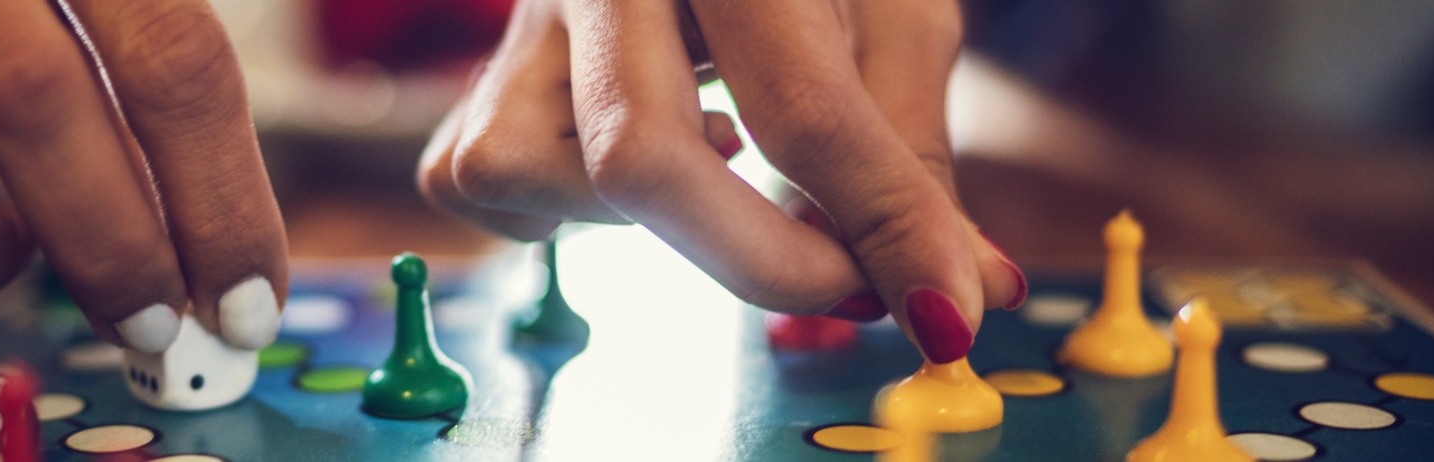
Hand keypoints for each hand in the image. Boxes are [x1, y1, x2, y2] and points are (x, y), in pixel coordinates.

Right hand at [418, 0, 1025, 362]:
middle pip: (636, 154)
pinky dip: (557, 205)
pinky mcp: (479, 69)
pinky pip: (473, 177)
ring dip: (635, 217)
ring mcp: (522, 20)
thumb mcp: (889, 17)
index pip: (801, 106)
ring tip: (715, 153)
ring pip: (522, 168)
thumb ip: (908, 153)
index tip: (938, 309)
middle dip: (756, 258)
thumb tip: (960, 290)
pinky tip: (639, 155)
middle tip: (843, 290)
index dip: (879, 225)